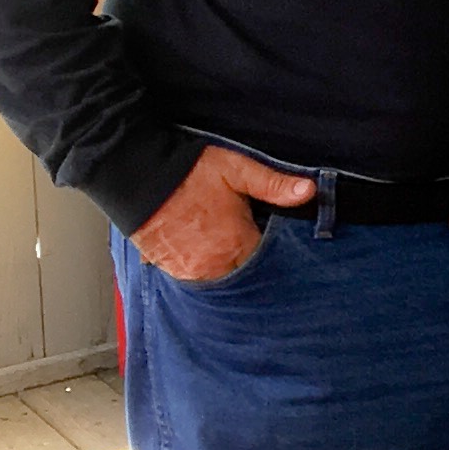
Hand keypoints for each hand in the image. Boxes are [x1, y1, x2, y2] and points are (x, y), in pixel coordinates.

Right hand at [132, 144, 316, 283]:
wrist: (138, 175)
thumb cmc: (189, 172)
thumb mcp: (238, 170)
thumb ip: (274, 185)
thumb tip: (310, 191)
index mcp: (235, 244)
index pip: (266, 263)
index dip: (271, 252)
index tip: (268, 239)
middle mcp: (213, 265)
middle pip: (242, 275)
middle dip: (249, 263)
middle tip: (248, 242)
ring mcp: (188, 270)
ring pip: (218, 279)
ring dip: (224, 267)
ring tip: (225, 247)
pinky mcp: (167, 268)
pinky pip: (192, 278)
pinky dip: (201, 268)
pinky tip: (203, 251)